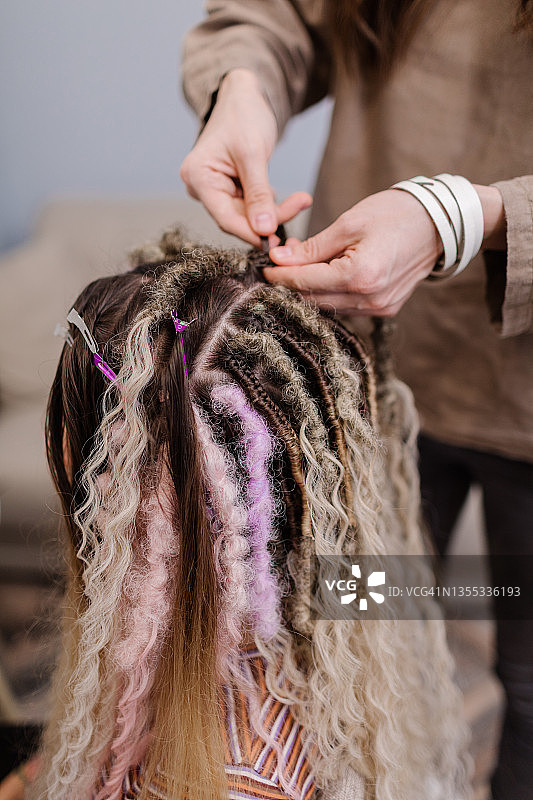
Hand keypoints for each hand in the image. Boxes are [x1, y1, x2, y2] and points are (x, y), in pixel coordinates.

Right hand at [180, 69, 311, 246]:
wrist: (244, 96)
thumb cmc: (243, 115)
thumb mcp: (253, 154)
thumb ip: (258, 194)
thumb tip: (265, 230)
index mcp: (197, 177)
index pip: (225, 218)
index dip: (251, 232)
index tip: (277, 238)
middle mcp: (201, 187)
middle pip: (237, 219)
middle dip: (269, 218)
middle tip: (300, 205)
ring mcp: (215, 190)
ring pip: (246, 216)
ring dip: (274, 212)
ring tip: (301, 199)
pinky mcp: (229, 190)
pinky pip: (250, 208)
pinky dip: (270, 205)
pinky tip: (289, 199)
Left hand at [263, 184, 504, 314]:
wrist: (442, 223)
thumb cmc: (398, 214)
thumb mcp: (350, 222)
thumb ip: (312, 247)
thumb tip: (280, 258)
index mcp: (360, 276)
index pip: (305, 282)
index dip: (280, 275)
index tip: (264, 265)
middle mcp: (370, 300)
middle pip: (314, 299)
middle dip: (291, 283)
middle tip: (278, 263)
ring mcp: (380, 308)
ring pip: (329, 306)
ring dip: (310, 289)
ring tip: (300, 265)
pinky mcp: (386, 309)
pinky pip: (347, 307)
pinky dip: (331, 293)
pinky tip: (324, 275)